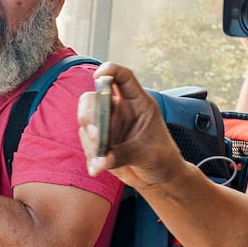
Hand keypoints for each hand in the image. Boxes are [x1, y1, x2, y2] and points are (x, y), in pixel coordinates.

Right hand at [77, 64, 181, 188]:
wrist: (158, 176)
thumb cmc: (161, 158)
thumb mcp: (147, 155)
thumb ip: (124, 154)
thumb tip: (103, 159)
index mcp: (138, 103)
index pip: (124, 77)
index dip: (110, 70)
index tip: (98, 76)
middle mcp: (119, 110)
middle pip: (94, 99)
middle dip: (90, 115)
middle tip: (95, 134)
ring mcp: (107, 125)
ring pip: (86, 123)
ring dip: (90, 142)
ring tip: (101, 162)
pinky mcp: (99, 142)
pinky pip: (86, 144)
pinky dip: (90, 157)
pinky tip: (97, 168)